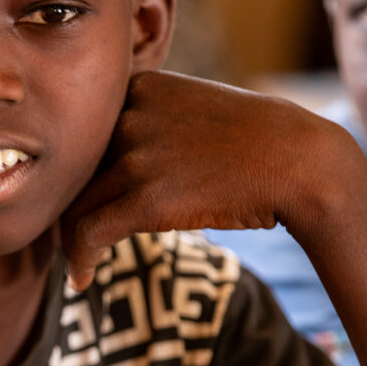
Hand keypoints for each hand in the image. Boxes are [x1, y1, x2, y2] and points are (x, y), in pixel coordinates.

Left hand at [61, 70, 336, 289]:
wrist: (299, 162)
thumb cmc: (254, 141)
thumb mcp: (194, 106)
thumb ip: (149, 122)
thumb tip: (113, 162)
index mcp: (139, 87)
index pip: (85, 134)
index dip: (78, 172)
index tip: (78, 198)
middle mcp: (129, 115)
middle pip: (75, 170)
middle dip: (68, 207)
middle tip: (67, 236)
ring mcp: (136, 155)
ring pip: (77, 204)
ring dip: (71, 240)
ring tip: (77, 263)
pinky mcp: (146, 197)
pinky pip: (89, 232)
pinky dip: (79, 259)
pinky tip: (82, 279)